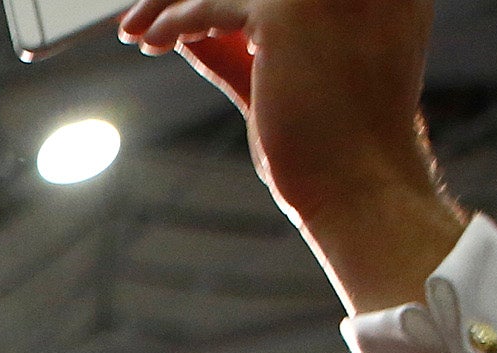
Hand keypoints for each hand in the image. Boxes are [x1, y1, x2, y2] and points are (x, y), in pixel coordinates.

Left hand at [118, 0, 460, 313]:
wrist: (362, 190)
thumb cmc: (330, 148)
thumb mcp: (282, 76)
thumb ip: (243, 45)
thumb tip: (196, 29)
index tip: (177, 7)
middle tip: (142, 15)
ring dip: (169, 1)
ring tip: (135, 28)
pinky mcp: (286, 11)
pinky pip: (211, 5)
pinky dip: (175, 21)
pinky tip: (151, 41)